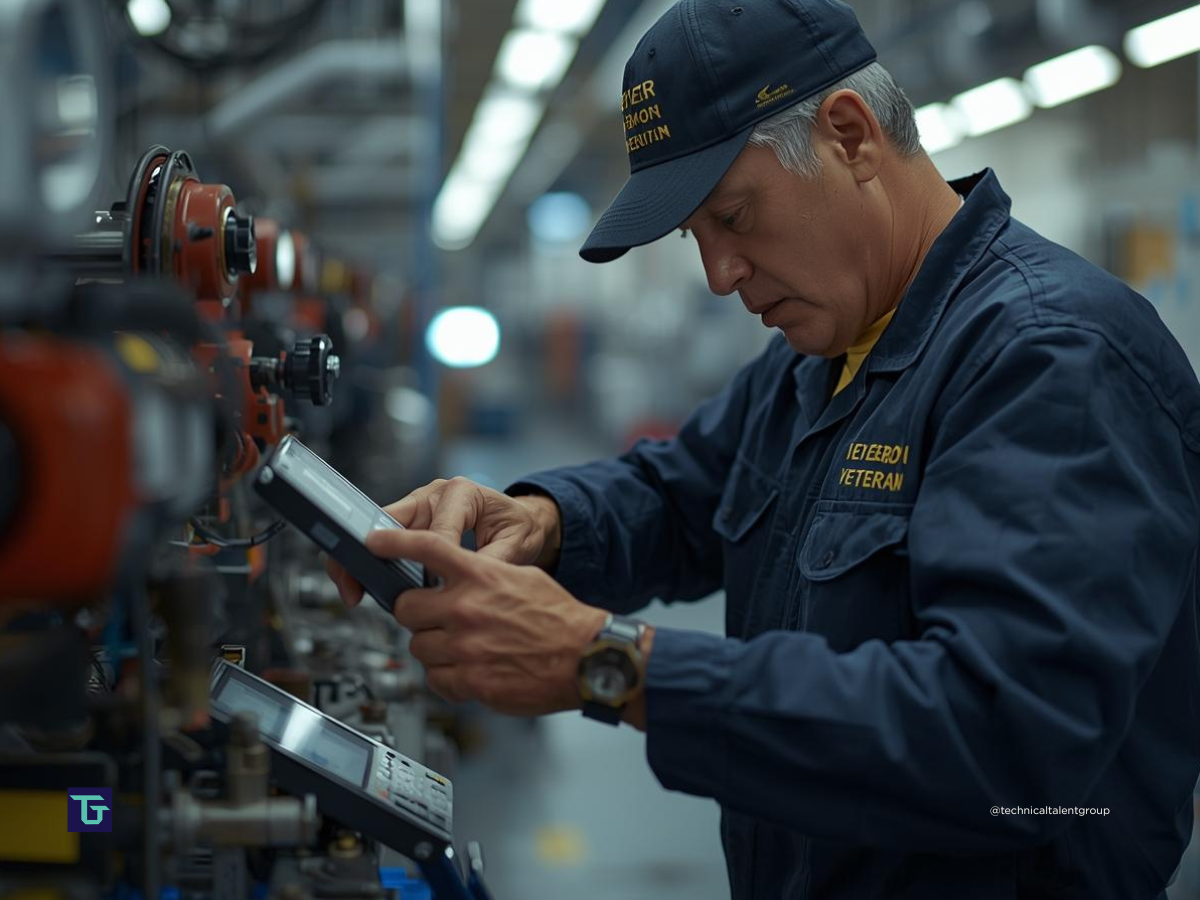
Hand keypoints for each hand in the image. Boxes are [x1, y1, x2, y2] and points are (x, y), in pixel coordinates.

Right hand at [325, 476, 560, 607]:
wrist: (524, 520)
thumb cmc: (520, 528)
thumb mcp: (517, 544)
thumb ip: (494, 563)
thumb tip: (469, 586)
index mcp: (463, 492)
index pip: (437, 530)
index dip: (428, 563)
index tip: (423, 590)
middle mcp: (434, 493)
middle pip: (392, 520)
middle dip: (372, 552)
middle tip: (357, 583)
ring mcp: (418, 506)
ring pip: (380, 529)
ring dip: (363, 559)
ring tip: (353, 590)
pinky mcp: (410, 522)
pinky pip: (385, 540)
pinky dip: (371, 562)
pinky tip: (363, 586)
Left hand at [363, 527, 605, 716]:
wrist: (587, 658)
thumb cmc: (559, 619)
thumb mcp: (521, 577)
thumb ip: (482, 575)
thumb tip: (453, 577)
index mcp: (480, 575)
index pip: (426, 548)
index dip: (393, 543)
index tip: (374, 542)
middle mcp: (466, 608)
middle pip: (406, 606)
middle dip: (416, 613)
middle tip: (435, 617)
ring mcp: (465, 646)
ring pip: (417, 645)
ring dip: (433, 647)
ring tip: (462, 648)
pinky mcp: (470, 681)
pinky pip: (434, 679)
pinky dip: (446, 677)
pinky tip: (469, 671)